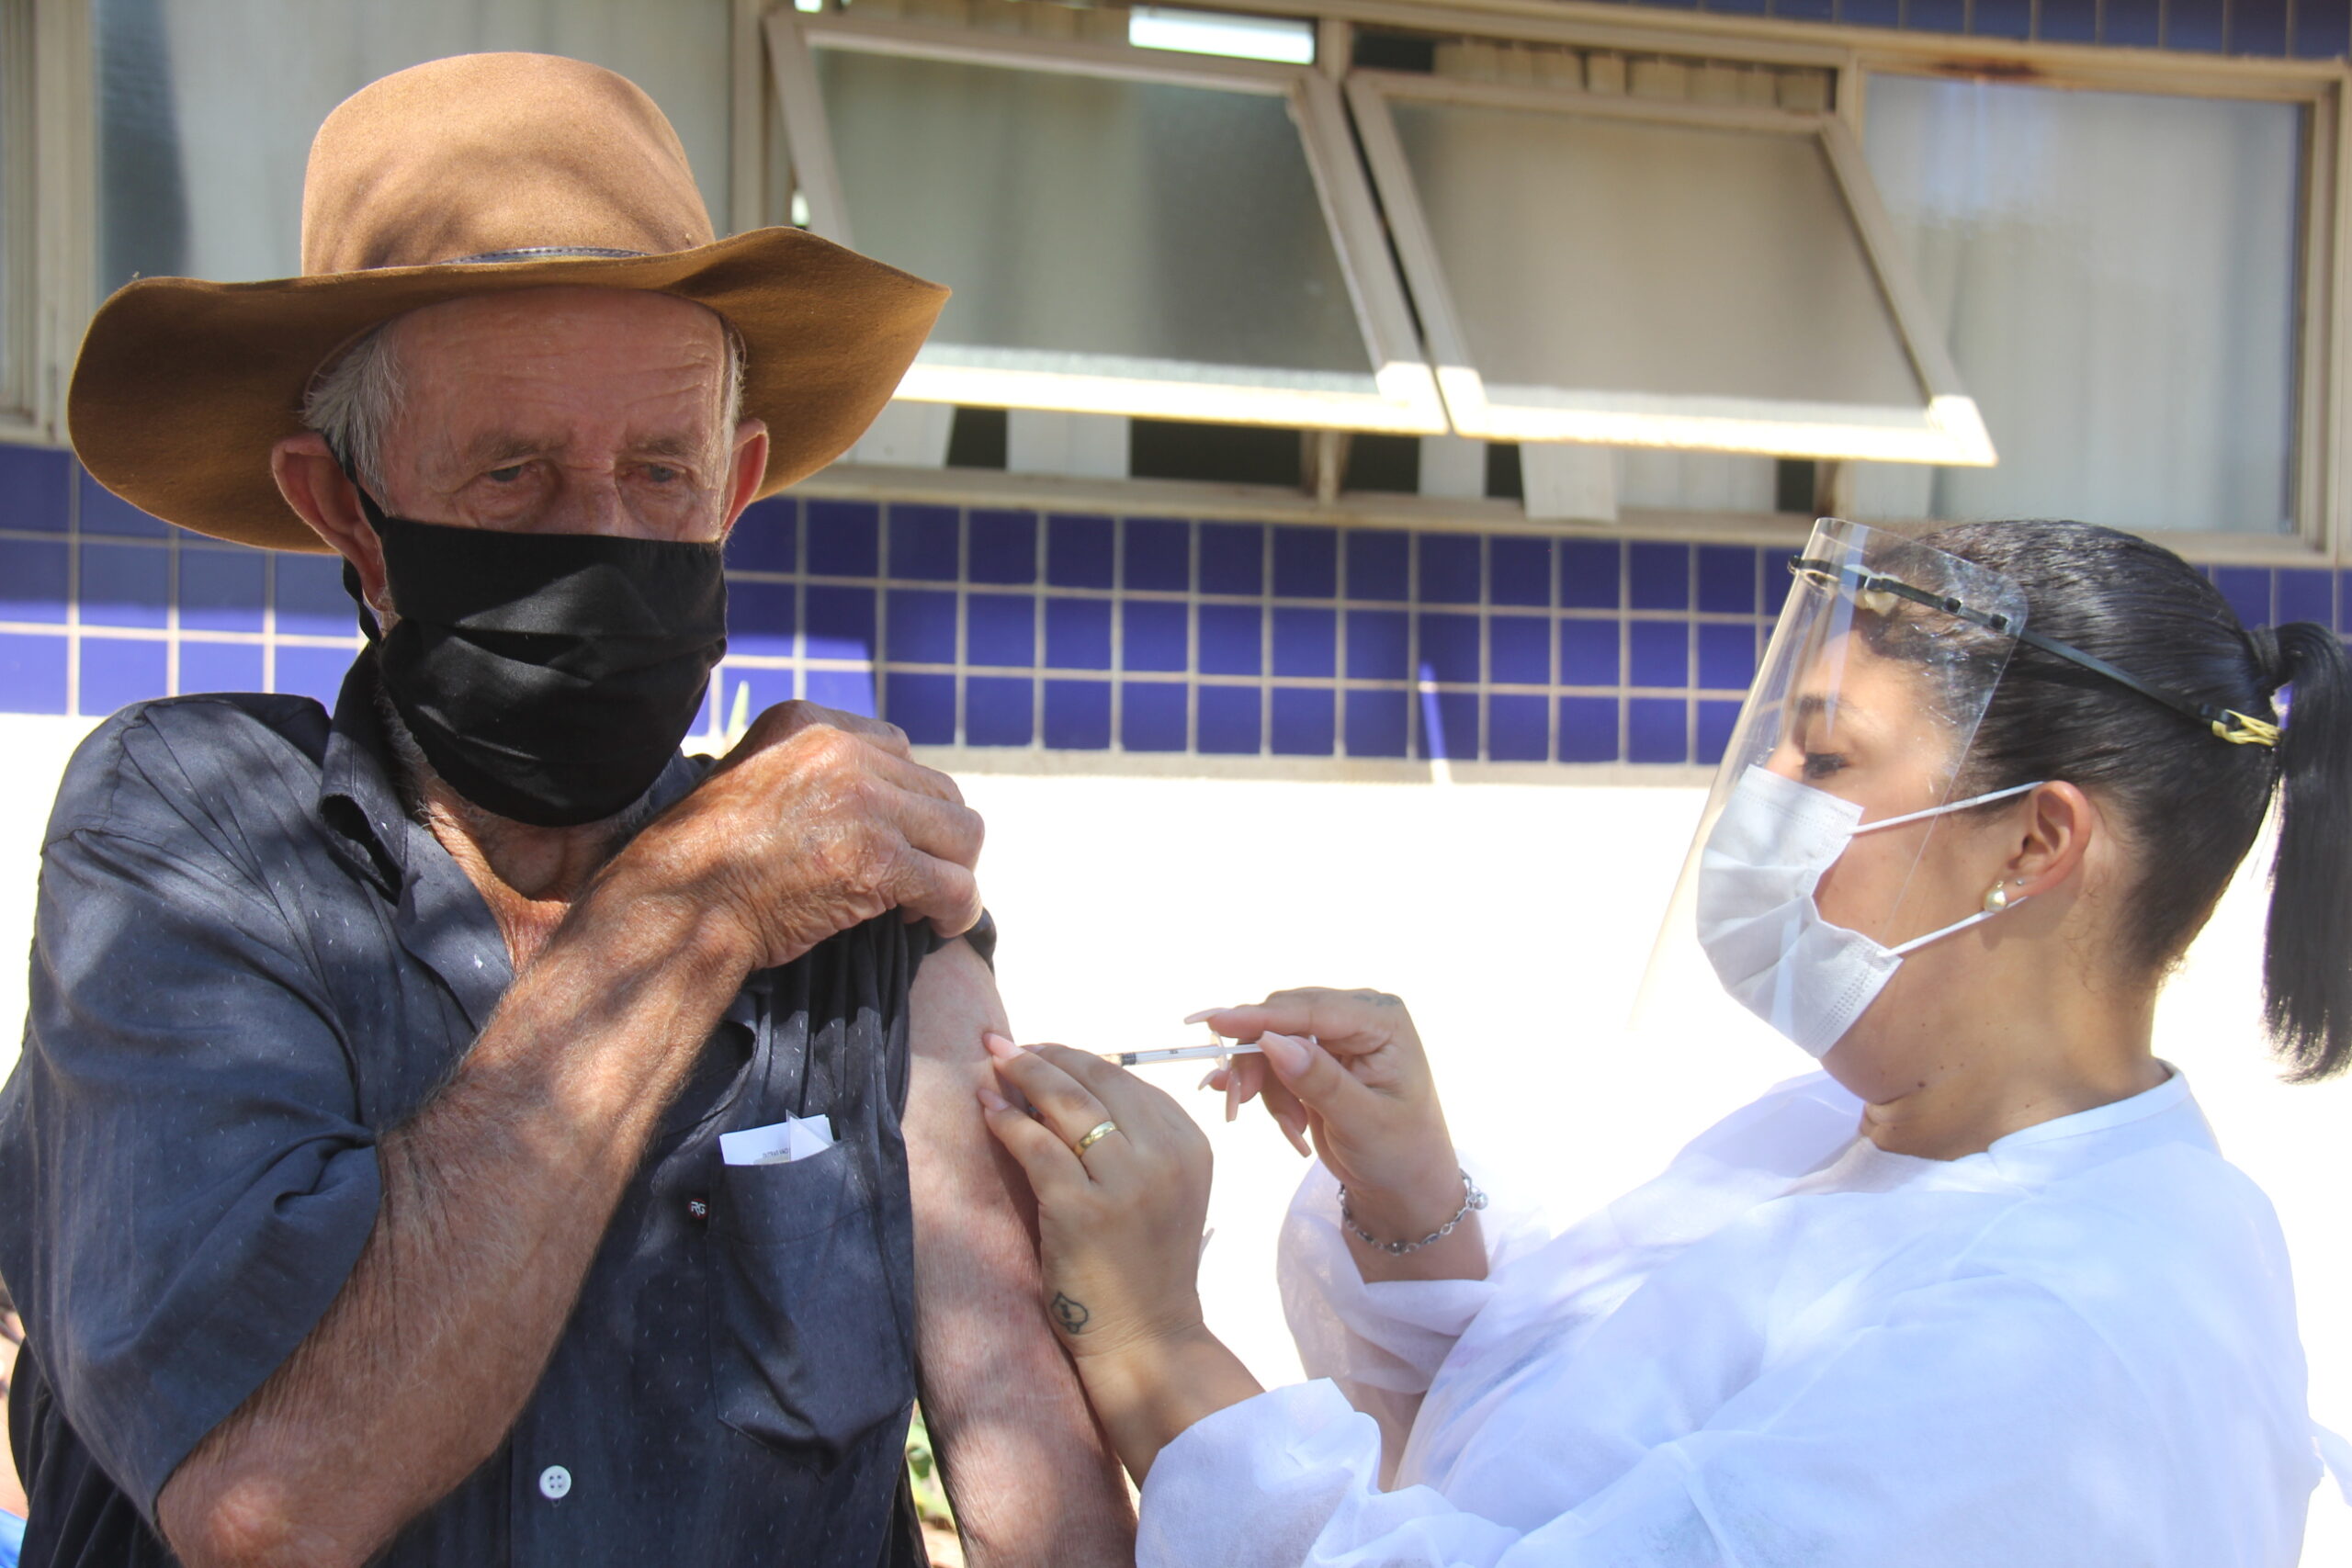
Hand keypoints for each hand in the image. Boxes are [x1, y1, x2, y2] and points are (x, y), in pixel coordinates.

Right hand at [618, 701, 985, 970]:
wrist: (676, 907)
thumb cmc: (702, 862)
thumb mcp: (750, 781)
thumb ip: (808, 774)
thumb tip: (871, 800)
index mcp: (807, 722)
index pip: (896, 748)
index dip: (901, 801)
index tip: (888, 838)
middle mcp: (841, 751)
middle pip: (938, 790)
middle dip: (933, 838)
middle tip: (913, 878)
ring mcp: (865, 804)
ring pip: (963, 832)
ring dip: (953, 870)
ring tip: (926, 902)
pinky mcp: (880, 860)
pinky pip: (956, 885)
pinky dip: (959, 911)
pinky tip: (935, 925)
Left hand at [977, 1037, 1212, 1360]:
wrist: (1147, 1339)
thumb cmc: (1145, 1266)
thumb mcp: (1160, 1190)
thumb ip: (1131, 1140)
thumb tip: (1062, 1085)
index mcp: (1189, 1144)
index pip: (1125, 1080)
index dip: (1076, 1059)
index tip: (1040, 1049)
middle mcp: (1165, 1155)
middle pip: (1095, 1081)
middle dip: (1044, 1055)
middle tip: (1003, 1043)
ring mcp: (1126, 1181)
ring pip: (1066, 1103)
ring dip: (1022, 1074)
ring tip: (992, 1060)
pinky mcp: (1083, 1209)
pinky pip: (1036, 1145)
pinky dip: (1006, 1120)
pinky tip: (986, 1106)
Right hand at [1194, 989, 1462, 1240]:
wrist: (1402, 1184)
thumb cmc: (1399, 1153)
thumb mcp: (1363, 1122)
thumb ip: (1319, 1081)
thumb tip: (1271, 1042)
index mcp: (1382, 1020)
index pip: (1312, 1010)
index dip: (1260, 1017)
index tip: (1214, 1024)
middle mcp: (1356, 1016)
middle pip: (1281, 1019)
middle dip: (1257, 1063)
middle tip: (1241, 1103)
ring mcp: (1335, 1034)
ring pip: (1268, 1043)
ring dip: (1268, 1089)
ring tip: (1294, 1129)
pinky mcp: (1316, 1056)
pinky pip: (1271, 1062)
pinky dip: (1268, 1092)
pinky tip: (1280, 1119)